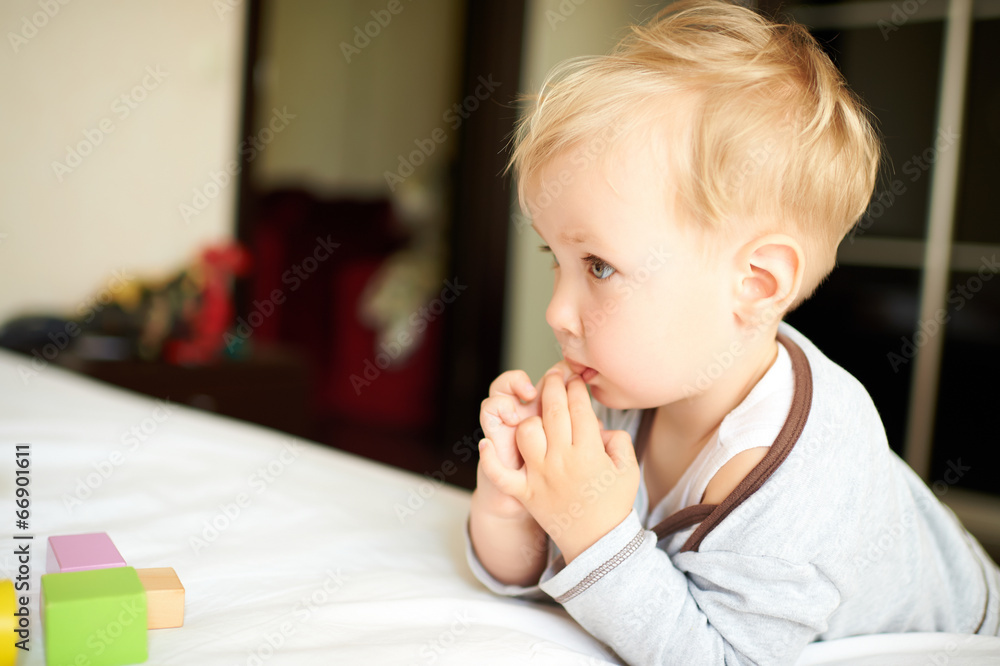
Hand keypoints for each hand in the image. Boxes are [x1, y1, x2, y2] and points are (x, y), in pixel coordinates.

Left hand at [478, 372, 639, 562]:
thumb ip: (617, 441)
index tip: (574, 379)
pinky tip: (487, 445)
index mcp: (589, 452)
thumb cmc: (614, 503)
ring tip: (538, 419)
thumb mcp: (628, 469)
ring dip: (531, 419)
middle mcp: (562, 460)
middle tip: (554, 376)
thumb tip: (598, 426)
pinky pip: (500, 475)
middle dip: (553, 386)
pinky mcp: (524, 493)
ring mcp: (540, 476)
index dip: (576, 387)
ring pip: (526, 432)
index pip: (579, 407)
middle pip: (553, 411)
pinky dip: (489, 461)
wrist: (598, 544)